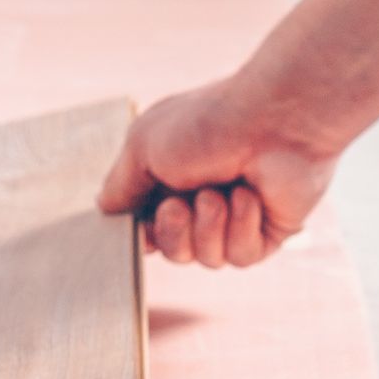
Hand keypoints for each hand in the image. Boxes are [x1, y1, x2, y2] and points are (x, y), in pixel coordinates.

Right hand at [97, 80, 337, 267]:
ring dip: (208, 225)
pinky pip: (240, 258)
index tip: (143, 219)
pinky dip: (240, 228)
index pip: (148, 229)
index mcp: (173, 179)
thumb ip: (120, 184)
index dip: (144, 231)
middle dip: (173, 231)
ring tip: (223, 191)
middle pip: (173, 251)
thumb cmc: (208, 123)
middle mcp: (204, 201)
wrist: (275, 119)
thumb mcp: (143, 146)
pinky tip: (250, 196)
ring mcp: (237, 219)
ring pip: (205, 259)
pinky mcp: (268, 233)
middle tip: (182, 202)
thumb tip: (104, 209)